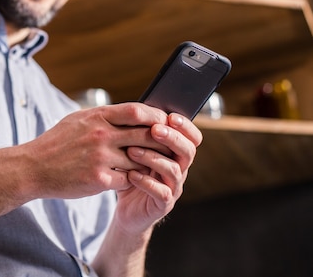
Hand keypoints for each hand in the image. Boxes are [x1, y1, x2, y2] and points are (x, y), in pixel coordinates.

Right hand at [21, 103, 171, 199]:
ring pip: (140, 160)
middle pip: (146, 135)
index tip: (164, 123)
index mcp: (96, 116)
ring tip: (153, 165)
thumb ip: (103, 116)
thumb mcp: (77, 120)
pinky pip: (128, 179)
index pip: (137, 111)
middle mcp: (100, 135)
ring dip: (149, 163)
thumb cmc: (56, 143)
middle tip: (170, 146)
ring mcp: (100, 157)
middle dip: (162, 141)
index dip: (156, 117)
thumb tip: (130, 113)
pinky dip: (133, 180)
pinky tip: (131, 179)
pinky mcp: (98, 179)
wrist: (32, 167)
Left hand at [114, 112, 202, 233]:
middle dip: (172, 138)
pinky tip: (131, 174)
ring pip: (173, 170)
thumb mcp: (135, 151)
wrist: (127, 209)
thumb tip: (137, 108)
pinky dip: (146, 182)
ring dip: (153, 158)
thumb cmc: (132, 174)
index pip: (192, 138)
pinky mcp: (163, 205)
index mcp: (176, 154)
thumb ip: (140, 135)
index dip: (185, 126)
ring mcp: (173, 188)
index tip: (171, 116)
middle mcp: (180, 170)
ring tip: (131, 150)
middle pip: (187, 151)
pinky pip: (161, 192)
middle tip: (154, 130)